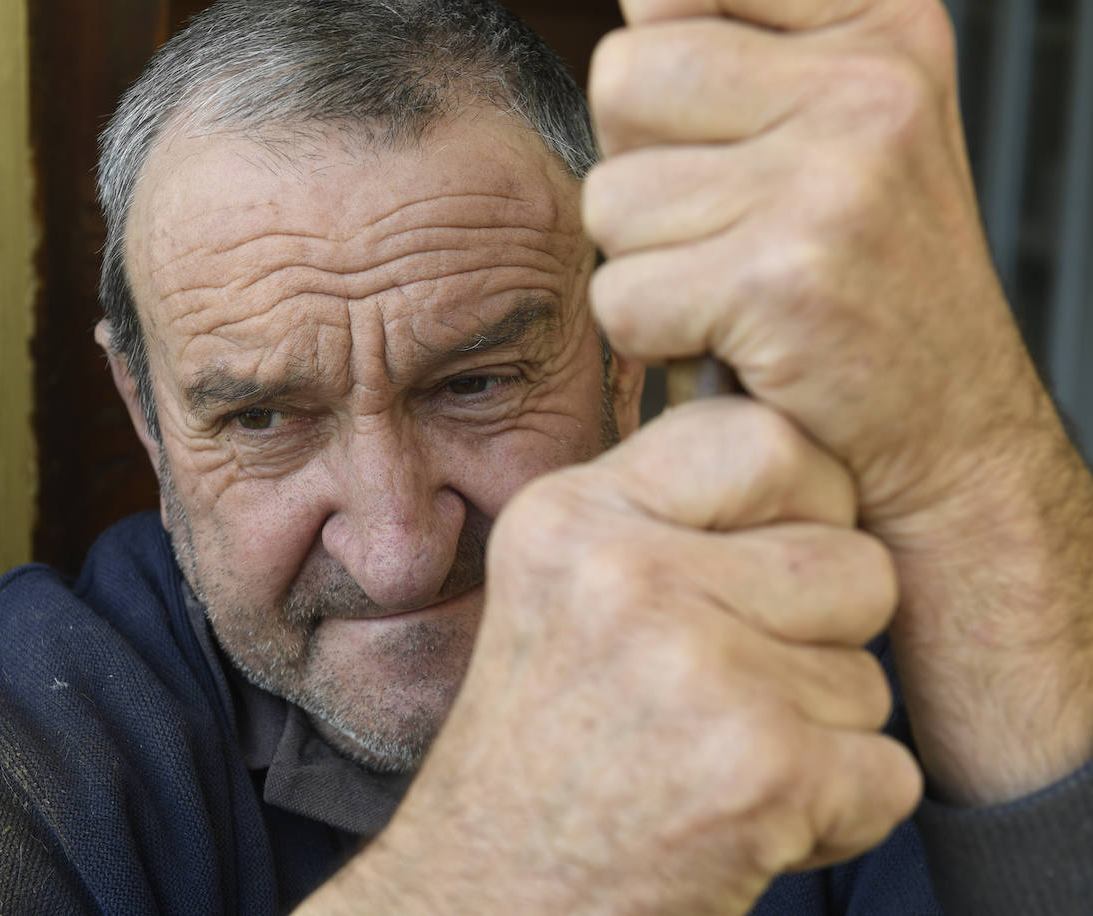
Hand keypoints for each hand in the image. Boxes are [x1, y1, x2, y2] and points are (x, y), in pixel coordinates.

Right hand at [300, 400, 920, 914]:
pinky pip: (887, 770)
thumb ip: (658, 513)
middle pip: (854, 560)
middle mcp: (625, 575)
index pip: (764, 435)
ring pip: (873, 674)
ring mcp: (695, 671)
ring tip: (711, 758)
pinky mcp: (759, 770)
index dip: (805, 499)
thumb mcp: (557, 588)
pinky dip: (835, 814)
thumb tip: (798, 453)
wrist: (492, 897)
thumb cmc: (540, 750)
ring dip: (819, 733)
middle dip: (823, 637)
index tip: (774, 557)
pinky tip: (740, 820)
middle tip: (726, 690)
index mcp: (572, 516)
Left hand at [585, 0, 1092, 803]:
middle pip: (621, 78)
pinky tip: (732, 341)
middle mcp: (867, 83)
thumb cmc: (868, 289)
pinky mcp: (782, 276)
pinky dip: (654, 339)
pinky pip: (621, 295)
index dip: (659, 66)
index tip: (703, 130)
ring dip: (645, 263)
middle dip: (640, 170)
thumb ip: (745, 54)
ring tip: (734, 290)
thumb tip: (636, 5)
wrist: (950, 437)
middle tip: (721, 229)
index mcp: (880, 27)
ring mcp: (831, 176)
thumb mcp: (842, 133)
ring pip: (608, 199)